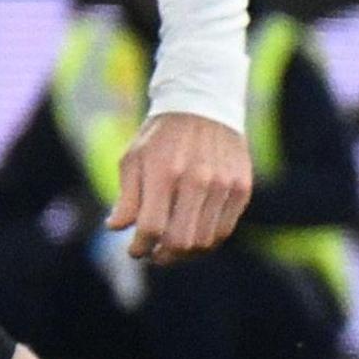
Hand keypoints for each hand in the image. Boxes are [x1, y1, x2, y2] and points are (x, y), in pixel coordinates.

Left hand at [109, 111, 253, 264]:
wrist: (204, 103)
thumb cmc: (161, 135)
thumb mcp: (133, 158)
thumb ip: (126, 196)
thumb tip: (116, 228)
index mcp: (165, 171)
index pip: (151, 227)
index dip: (139, 247)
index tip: (135, 250)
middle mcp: (197, 179)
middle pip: (180, 242)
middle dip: (162, 256)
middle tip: (153, 254)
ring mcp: (223, 185)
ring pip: (204, 242)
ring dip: (184, 253)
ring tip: (172, 248)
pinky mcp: (241, 188)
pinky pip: (224, 230)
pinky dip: (206, 241)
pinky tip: (193, 235)